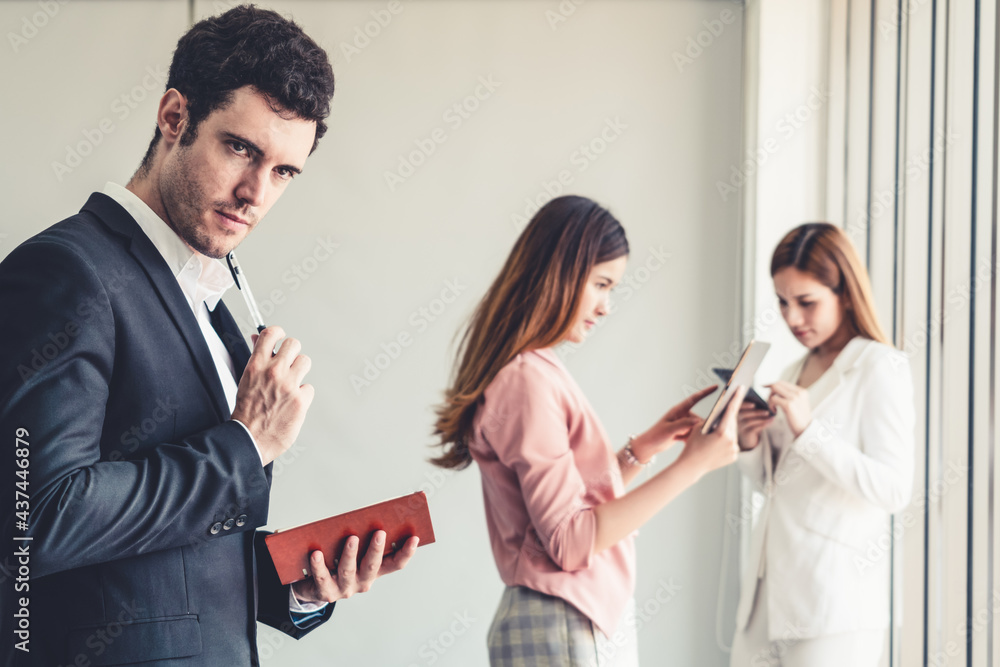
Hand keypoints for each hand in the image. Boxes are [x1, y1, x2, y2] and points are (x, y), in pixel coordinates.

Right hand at [230, 326, 313, 464]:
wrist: (249, 439)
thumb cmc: (246, 412)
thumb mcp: (246, 379)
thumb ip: (256, 358)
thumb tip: (258, 338)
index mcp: (256, 366)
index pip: (270, 334)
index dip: (278, 332)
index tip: (280, 337)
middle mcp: (273, 372)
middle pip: (294, 344)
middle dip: (292, 352)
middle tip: (289, 363)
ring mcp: (289, 385)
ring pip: (305, 361)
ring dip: (300, 370)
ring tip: (291, 383)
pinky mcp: (301, 400)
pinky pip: (309, 387)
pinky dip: (303, 395)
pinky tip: (293, 402)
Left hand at [291, 531, 419, 602]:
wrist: (314, 588)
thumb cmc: (336, 564)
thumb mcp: (354, 554)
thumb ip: (362, 540)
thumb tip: (368, 516)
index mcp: (373, 572)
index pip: (394, 564)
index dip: (406, 553)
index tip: (414, 538)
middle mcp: (362, 582)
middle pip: (372, 566)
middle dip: (377, 549)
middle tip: (380, 532)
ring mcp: (344, 588)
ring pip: (348, 570)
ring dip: (350, 554)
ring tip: (351, 538)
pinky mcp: (325, 592)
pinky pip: (322, 577)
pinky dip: (319, 565)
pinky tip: (316, 553)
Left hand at [631, 385, 717, 461]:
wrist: (649, 446)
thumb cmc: (656, 435)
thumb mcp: (669, 430)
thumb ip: (683, 425)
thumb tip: (698, 420)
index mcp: (678, 410)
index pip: (694, 399)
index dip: (706, 392)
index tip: (716, 387)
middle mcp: (682, 415)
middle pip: (698, 418)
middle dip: (700, 427)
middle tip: (694, 434)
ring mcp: (684, 423)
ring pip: (698, 427)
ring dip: (695, 435)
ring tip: (684, 440)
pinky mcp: (684, 431)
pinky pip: (694, 434)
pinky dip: (692, 439)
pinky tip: (685, 443)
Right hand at [676, 386, 746, 477]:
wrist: (691, 466)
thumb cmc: (692, 444)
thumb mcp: (699, 427)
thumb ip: (713, 418)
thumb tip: (723, 412)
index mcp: (722, 432)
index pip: (731, 411)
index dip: (736, 398)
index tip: (741, 388)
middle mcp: (731, 441)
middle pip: (733, 422)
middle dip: (730, 414)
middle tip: (732, 401)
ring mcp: (734, 450)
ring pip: (733, 433)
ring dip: (729, 427)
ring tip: (723, 422)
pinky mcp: (734, 456)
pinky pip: (733, 443)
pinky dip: (728, 439)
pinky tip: (721, 437)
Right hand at [736, 402, 774, 450]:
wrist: (749, 437)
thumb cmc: (752, 421)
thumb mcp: (752, 414)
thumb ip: (755, 408)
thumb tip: (766, 405)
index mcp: (737, 411)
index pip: (738, 406)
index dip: (745, 405)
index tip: (753, 404)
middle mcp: (736, 419)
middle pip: (743, 414)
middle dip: (756, 412)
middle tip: (767, 412)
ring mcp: (740, 427)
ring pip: (749, 421)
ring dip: (761, 418)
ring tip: (771, 416)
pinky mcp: (745, 433)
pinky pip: (754, 428)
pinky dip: (764, 424)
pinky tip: (770, 421)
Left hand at [765, 380, 811, 437]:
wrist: (806, 430)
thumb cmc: (799, 419)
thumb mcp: (797, 404)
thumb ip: (789, 396)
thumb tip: (775, 389)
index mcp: (801, 391)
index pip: (783, 382)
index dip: (771, 384)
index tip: (764, 386)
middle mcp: (799, 392)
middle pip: (777, 384)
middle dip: (769, 392)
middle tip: (769, 401)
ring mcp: (794, 398)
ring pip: (774, 390)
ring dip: (769, 399)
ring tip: (773, 407)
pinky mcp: (789, 405)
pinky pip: (773, 399)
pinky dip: (770, 405)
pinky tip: (774, 411)